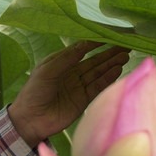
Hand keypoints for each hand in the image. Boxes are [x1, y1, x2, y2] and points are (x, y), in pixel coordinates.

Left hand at [8, 42, 129, 147]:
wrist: (30, 120)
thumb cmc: (34, 92)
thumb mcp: (47, 71)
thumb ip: (66, 59)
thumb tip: (84, 44)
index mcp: (60, 63)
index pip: (81, 50)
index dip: (95, 42)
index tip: (109, 35)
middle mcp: (71, 73)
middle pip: (94, 61)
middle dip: (109, 53)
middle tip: (125, 45)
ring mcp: (78, 87)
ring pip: (98, 73)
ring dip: (111, 64)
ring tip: (125, 55)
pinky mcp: (83, 100)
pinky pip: (98, 87)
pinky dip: (108, 79)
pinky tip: (118, 70)